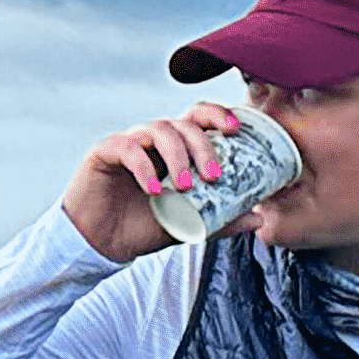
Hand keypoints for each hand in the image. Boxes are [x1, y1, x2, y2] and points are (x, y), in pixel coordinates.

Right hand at [58, 104, 262, 263]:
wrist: (100, 243)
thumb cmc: (142, 227)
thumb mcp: (187, 226)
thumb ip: (219, 221)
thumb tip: (257, 220)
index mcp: (176, 150)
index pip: (200, 118)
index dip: (219, 115)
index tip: (236, 129)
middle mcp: (154, 140)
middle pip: (185, 122)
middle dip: (204, 145)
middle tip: (214, 175)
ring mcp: (130, 143)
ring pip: (160, 130)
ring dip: (178, 157)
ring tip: (185, 187)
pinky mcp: (105, 152)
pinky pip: (129, 148)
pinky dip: (144, 167)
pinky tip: (152, 191)